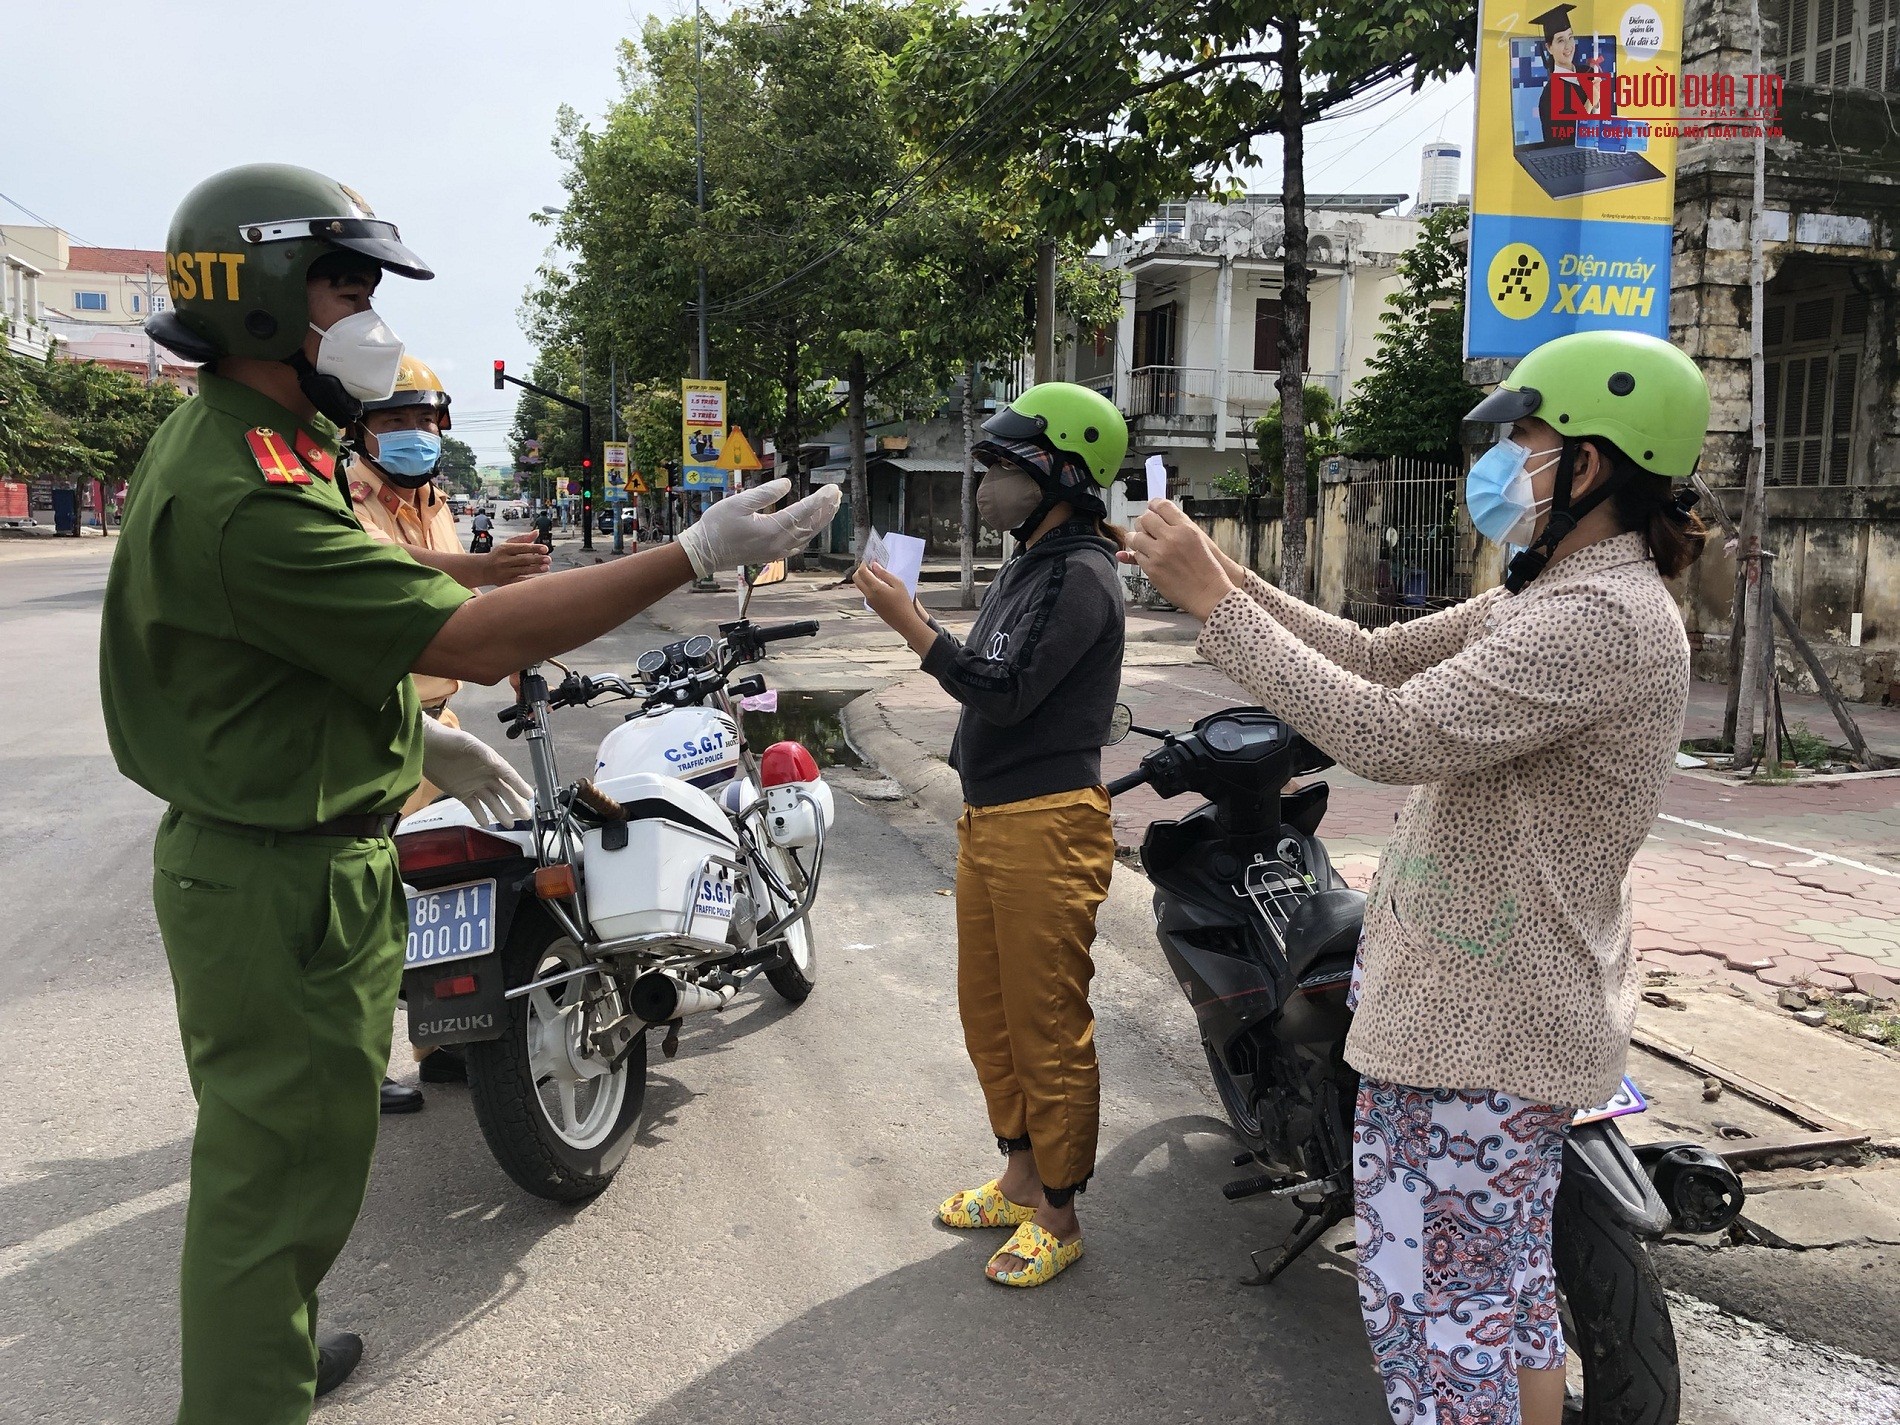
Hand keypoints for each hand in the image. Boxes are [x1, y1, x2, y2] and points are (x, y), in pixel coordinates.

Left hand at [418, 717, 533, 824]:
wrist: (426, 746)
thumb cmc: (449, 740)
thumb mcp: (468, 744)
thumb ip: (484, 754)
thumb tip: (498, 764)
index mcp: (490, 762)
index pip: (508, 775)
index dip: (519, 785)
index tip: (529, 796)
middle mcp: (485, 775)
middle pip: (503, 791)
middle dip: (515, 803)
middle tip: (526, 815)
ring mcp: (474, 785)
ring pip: (491, 801)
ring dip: (500, 812)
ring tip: (509, 824)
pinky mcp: (461, 793)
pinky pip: (474, 806)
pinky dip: (480, 814)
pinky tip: (486, 823)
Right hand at [485, 534, 550, 586]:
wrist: (482, 570)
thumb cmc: (498, 555)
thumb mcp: (507, 545)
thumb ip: (523, 539)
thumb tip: (537, 532)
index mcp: (504, 549)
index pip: (522, 548)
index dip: (534, 548)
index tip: (545, 549)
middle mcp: (503, 560)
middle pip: (523, 560)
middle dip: (537, 559)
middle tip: (549, 559)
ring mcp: (504, 572)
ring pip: (522, 571)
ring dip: (535, 569)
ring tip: (546, 568)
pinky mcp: (505, 582)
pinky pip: (518, 581)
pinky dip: (528, 580)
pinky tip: (538, 579)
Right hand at [678, 478, 842, 578]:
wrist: (704, 553)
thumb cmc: (717, 525)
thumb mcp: (738, 503)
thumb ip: (765, 493)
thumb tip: (786, 484)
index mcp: (771, 529)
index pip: (804, 512)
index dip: (820, 500)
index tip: (833, 489)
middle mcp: (778, 543)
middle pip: (810, 525)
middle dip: (826, 509)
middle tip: (837, 494)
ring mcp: (776, 552)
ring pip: (806, 536)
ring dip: (820, 520)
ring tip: (830, 506)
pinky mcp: (772, 555)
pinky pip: (797, 545)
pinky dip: (808, 533)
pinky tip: (810, 526)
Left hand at [853, 563, 936, 656]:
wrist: (904, 622)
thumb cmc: (904, 602)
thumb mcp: (898, 584)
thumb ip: (885, 574)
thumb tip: (874, 565)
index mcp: (875, 588)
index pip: (862, 572)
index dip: (864, 563)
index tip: (870, 559)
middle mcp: (868, 594)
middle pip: (856, 578)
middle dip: (860, 570)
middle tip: (871, 566)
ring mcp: (869, 601)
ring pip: (860, 585)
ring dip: (864, 578)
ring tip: (877, 574)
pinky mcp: (872, 605)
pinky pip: (865, 592)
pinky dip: (868, 585)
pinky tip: (880, 585)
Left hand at [1126, 500, 1236, 619]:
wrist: (1209, 592)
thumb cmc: (1207, 566)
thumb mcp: (1198, 539)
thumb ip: (1178, 525)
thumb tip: (1158, 513)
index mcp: (1185, 528)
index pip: (1162, 506)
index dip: (1154, 505)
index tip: (1151, 507)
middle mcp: (1171, 538)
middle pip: (1146, 519)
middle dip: (1143, 522)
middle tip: (1145, 527)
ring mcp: (1160, 554)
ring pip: (1136, 537)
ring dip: (1136, 538)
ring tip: (1142, 542)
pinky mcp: (1152, 569)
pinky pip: (1137, 556)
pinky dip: (1140, 555)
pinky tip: (1148, 557)